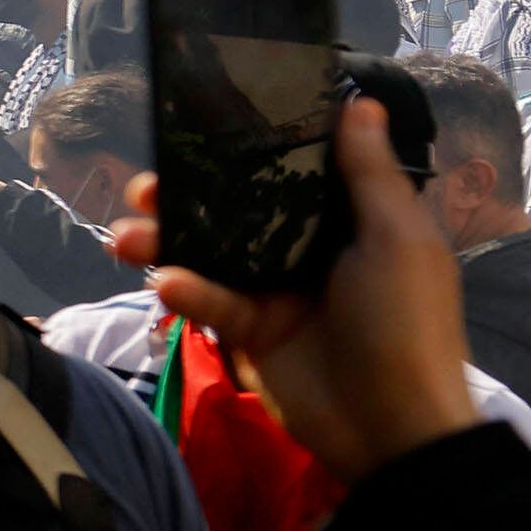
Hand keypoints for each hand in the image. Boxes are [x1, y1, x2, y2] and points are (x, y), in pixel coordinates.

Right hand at [114, 92, 478, 482]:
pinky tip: (169, 284)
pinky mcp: (252, 330)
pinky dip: (188, 291)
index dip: (253, 147)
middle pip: (240, 207)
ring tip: (125, 237)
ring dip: (166, 240)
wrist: (393, 428)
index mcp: (353, 222)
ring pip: (212, 251)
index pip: (296, 171)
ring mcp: (278, 290)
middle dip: (189, 194)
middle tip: (146, 185)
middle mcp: (311, 248)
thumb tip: (360, 103)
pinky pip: (212, 301)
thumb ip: (368, 174)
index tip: (205, 122)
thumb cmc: (406, 322)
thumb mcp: (398, 240)